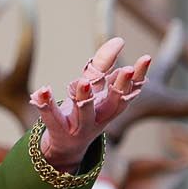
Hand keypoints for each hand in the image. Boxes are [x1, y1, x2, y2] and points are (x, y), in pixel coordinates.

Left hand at [30, 37, 149, 169]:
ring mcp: (79, 126)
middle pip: (113, 104)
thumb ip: (104, 65)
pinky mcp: (58, 131)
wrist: (66, 147)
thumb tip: (119, 40)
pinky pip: (52, 118)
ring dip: (84, 97)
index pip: (129, 90)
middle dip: (120, 87)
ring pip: (84, 113)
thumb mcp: (95, 88)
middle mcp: (99, 118)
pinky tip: (41, 91)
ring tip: (83, 82)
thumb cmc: (85, 112)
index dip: (138, 76)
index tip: (145, 58)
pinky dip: (46, 105)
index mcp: (111, 107)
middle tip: (126, 70)